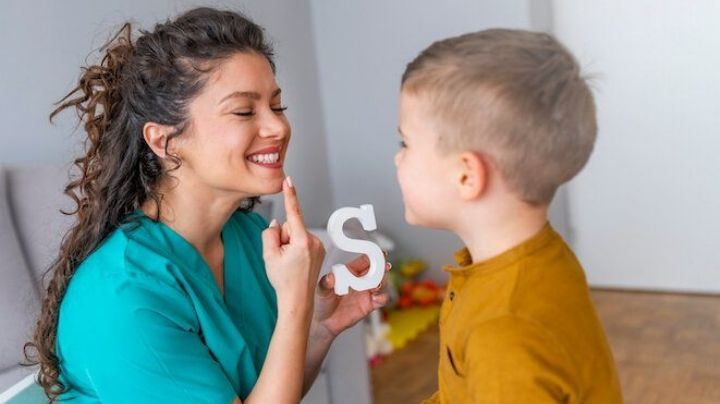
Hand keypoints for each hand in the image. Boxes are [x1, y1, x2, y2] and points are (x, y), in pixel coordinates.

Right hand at [262, 177, 325, 313]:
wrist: (297, 299)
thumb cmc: (283, 280)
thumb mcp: (268, 256)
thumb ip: (270, 234)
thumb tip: (277, 224)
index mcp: (301, 241)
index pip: (294, 213)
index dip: (290, 195)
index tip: (289, 181)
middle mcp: (314, 241)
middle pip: (291, 226)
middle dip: (284, 237)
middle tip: (282, 257)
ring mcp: (319, 246)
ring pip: (297, 233)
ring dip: (290, 243)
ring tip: (290, 262)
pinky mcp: (320, 250)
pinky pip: (303, 240)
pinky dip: (297, 248)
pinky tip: (296, 262)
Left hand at [312, 254, 390, 337]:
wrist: (325, 322)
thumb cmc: (322, 302)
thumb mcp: (321, 291)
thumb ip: (325, 283)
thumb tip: (329, 277)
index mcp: (350, 271)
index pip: (365, 261)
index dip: (374, 256)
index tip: (380, 253)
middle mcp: (360, 280)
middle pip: (377, 270)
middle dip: (382, 268)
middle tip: (385, 267)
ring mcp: (366, 292)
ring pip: (382, 283)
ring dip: (382, 282)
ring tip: (376, 285)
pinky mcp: (369, 305)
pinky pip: (382, 299)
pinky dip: (382, 298)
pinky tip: (376, 298)